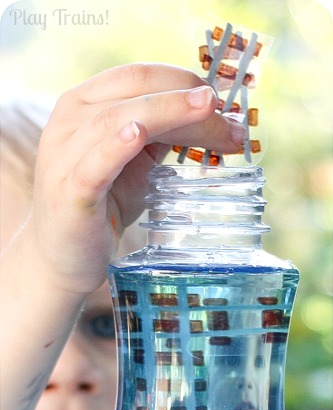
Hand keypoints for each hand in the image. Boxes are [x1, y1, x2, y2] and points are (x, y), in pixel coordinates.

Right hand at [25, 63, 245, 294]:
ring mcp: (64, 154)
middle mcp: (69, 120)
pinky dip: (116, 146)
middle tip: (231, 119)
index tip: (221, 102)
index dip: (182, 81)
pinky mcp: (68, 190)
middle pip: (134, 92)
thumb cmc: (106, 203)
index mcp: (85, 104)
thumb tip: (215, 117)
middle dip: (187, 99)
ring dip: (170, 114)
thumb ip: (164, 135)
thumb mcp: (139, 161)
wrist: (66, 254)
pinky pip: (94, 162)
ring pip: (118, 119)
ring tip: (209, 115)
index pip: (138, 77)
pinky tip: (138, 134)